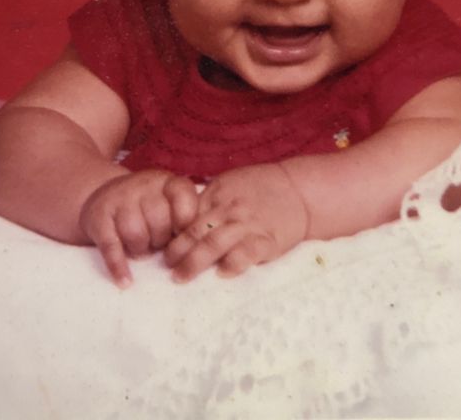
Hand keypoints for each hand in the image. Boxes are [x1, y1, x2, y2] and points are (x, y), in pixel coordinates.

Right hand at [79, 169, 198, 287]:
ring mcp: (119, 198)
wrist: (102, 195)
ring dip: (141, 250)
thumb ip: (186, 216)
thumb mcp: (167, 200)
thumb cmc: (146, 206)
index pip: (184, 199)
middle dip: (161, 239)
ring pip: (136, 234)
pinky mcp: (98, 217)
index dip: (185, 223)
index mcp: (167, 181)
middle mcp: (143, 184)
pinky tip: (125, 281)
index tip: (180, 234)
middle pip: (160, 221)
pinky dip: (118, 266)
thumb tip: (202, 246)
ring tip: (141, 249)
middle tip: (157, 243)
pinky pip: (111, 246)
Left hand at [164, 162, 309, 281]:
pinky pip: (246, 253)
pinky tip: (222, 273)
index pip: (187, 214)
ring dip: (194, 262)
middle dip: (177, 250)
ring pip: (214, 243)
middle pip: (196, 231)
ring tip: (181, 277)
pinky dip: (233, 263)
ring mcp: (248, 224)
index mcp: (218, 193)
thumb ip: (209, 200)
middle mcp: (229, 209)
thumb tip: (181, 221)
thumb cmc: (262, 187)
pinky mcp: (267, 240)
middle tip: (166, 266)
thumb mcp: (231, 184)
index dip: (172, 232)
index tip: (160, 248)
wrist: (300, 190)